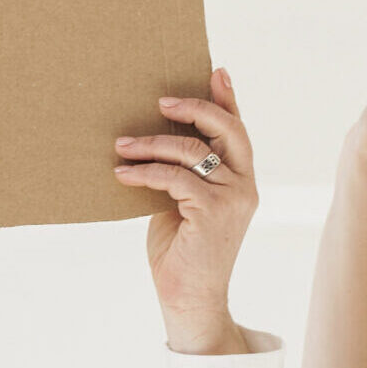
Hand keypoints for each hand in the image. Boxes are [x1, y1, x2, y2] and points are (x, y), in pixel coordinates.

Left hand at [113, 68, 258, 355]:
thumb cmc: (181, 249)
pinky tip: (121, 174)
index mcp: (242, 180)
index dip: (228, 98)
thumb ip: (183, 172)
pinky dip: (143, 172)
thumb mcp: (183, 202)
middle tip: (160, 102)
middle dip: (194, 107)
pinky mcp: (214, 212)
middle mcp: (245, 185)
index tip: (216, 70)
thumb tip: (154, 137)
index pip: (238, 130)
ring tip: (121, 145)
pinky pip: (174, 177)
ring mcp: (234, 198)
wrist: (189, 298)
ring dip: (150, 144)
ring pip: (192, 150)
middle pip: (227, 129)